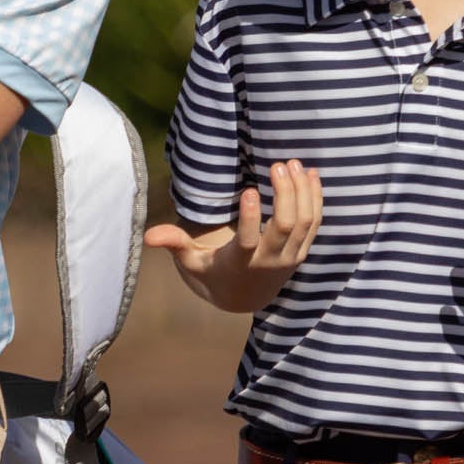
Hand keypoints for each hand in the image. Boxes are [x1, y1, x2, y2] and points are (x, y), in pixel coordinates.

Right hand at [144, 161, 323, 312]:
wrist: (244, 299)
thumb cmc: (212, 274)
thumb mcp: (191, 263)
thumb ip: (175, 245)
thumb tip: (148, 235)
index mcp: (241, 263)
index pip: (251, 240)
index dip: (253, 216)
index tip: (251, 189)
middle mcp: (270, 261)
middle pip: (286, 225)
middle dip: (286, 193)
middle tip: (278, 164)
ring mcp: (289, 257)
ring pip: (305, 222)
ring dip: (303, 191)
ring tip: (294, 164)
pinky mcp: (301, 252)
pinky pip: (314, 224)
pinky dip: (315, 198)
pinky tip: (311, 175)